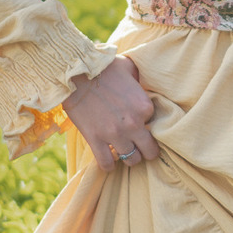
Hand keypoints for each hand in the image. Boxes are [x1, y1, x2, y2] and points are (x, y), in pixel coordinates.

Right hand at [63, 55, 159, 171]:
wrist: (76, 73)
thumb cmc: (104, 67)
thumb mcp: (131, 68)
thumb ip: (141, 79)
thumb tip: (144, 82)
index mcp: (145, 106)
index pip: (156, 126)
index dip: (148, 125)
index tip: (141, 124)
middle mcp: (133, 124)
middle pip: (149, 151)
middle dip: (147, 150)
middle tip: (141, 148)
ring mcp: (114, 134)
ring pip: (131, 160)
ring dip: (129, 158)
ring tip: (125, 152)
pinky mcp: (95, 140)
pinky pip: (107, 164)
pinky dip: (109, 165)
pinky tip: (108, 160)